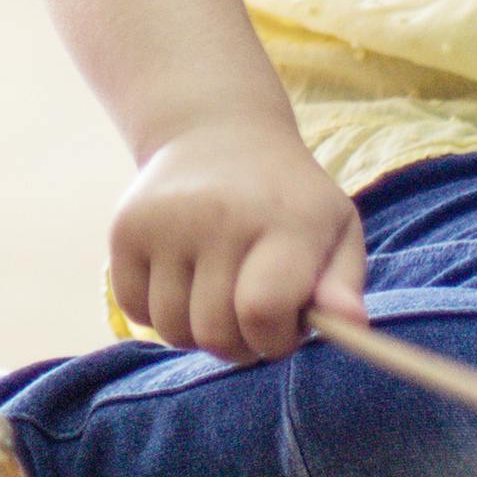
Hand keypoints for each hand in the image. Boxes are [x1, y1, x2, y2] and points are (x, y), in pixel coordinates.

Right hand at [108, 119, 362, 363]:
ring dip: (199, 332)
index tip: (284, 326)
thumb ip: (344, 283)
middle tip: (252, 314)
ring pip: (173, 331)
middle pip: (215, 334)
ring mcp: (165, 220)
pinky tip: (184, 281)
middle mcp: (218, 215)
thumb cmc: (288, 198)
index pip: (262, 312)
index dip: (275, 340)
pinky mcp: (125, 228)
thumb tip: (350, 325)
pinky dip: (160, 313)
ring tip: (219, 297)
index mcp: (284, 219)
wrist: (216, 132)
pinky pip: (135, 312)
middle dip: (241, 344)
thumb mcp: (335, 228)